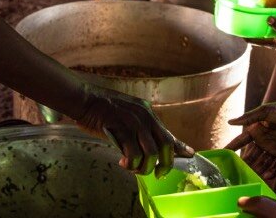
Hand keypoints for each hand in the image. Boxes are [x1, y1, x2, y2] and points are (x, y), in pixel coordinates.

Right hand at [75, 84, 192, 176]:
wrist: (85, 100)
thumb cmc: (102, 111)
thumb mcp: (127, 117)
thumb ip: (139, 130)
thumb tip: (150, 148)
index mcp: (147, 112)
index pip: (168, 133)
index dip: (180, 147)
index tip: (190, 155)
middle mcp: (145, 116)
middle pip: (166, 144)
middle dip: (165, 164)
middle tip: (158, 174)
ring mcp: (134, 122)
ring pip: (151, 152)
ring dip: (144, 167)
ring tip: (133, 169)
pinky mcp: (122, 128)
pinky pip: (133, 153)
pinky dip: (130, 163)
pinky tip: (123, 162)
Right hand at [225, 99, 275, 179]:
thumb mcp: (265, 111)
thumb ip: (248, 117)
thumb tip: (230, 122)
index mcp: (257, 130)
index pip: (241, 140)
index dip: (232, 146)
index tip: (222, 154)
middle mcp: (264, 141)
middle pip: (252, 155)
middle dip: (246, 164)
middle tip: (238, 173)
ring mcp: (274, 149)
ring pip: (263, 162)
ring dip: (257, 170)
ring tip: (252, 177)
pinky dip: (271, 172)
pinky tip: (266, 176)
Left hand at [244, 17, 275, 57]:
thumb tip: (267, 19)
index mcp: (275, 45)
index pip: (257, 42)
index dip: (248, 38)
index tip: (239, 34)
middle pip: (262, 37)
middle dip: (254, 31)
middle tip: (246, 22)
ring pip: (270, 32)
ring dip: (264, 26)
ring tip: (257, 17)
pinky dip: (275, 23)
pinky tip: (275, 15)